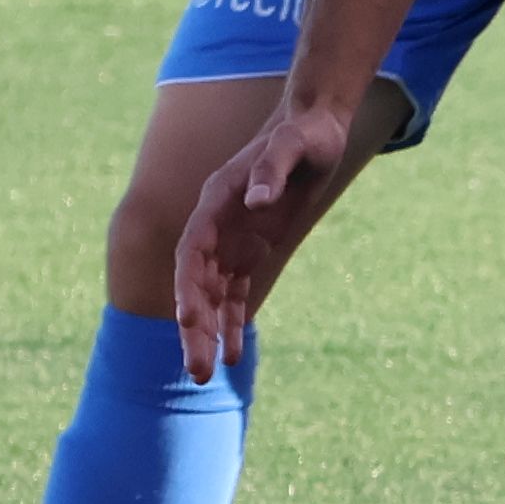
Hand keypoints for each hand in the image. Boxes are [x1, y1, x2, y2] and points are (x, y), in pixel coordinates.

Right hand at [175, 95, 369, 373]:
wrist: (316, 128)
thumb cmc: (305, 134)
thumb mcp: (294, 145)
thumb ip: (272, 170)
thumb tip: (257, 203)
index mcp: (216, 201)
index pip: (193, 251)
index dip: (188, 285)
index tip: (188, 319)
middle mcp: (216, 226)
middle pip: (196, 283)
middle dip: (193, 326)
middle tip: (196, 371)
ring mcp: (231, 241)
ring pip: (211, 295)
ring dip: (207, 332)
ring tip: (207, 374)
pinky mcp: (250, 251)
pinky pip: (235, 294)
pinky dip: (233, 322)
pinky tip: (233, 354)